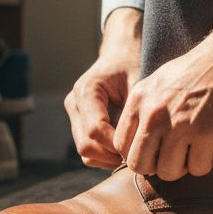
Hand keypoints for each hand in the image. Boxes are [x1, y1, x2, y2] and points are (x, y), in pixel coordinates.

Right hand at [64, 7, 142, 167]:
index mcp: (86, 91)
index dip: (116, 145)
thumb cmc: (132, 66)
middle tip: (137, 153)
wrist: (120, 55)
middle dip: (112, 155)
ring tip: (131, 150)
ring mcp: (73, 114)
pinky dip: (104, 156)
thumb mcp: (138, 84)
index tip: (138, 147)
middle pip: (85, 145)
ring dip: (108, 158)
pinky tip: (123, 147)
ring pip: (84, 152)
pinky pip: (87, 151)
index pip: (95, 130)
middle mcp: (74, 103)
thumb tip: (137, 146)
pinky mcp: (77, 123)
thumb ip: (134, 113)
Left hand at [112, 0, 212, 180]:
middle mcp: (153, 114)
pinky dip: (205, 163)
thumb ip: (145, 108)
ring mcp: (178, 125)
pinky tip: (211, 145)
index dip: (140, 154)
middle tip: (176, 156)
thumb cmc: (201, 69)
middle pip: (139, 165)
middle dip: (158, 166)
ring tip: (194, 150)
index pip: (121, 145)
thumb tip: (139, 141)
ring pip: (167, 172)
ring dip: (183, 167)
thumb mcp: (160, 82)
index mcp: (139, 99)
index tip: (157, 150)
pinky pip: (197, 169)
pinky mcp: (205, 134)